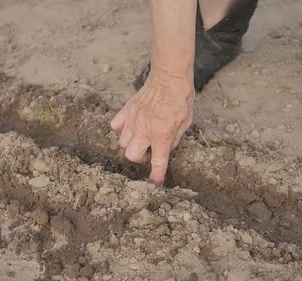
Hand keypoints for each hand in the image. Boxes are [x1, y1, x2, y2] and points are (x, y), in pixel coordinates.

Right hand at [111, 68, 193, 184]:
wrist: (169, 77)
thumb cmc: (181, 99)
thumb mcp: (185, 124)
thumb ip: (174, 140)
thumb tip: (165, 150)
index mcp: (161, 135)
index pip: (157, 163)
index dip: (156, 176)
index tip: (155, 181)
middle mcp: (144, 130)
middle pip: (131, 155)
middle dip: (140, 157)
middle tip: (149, 149)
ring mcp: (133, 120)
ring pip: (123, 143)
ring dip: (132, 144)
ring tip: (142, 136)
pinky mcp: (126, 110)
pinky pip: (116, 127)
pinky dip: (121, 130)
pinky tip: (131, 126)